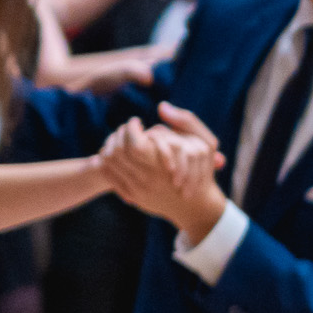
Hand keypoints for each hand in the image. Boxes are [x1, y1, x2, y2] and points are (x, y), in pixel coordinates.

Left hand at [97, 106, 224, 239]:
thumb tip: (162, 106)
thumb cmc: (203, 172)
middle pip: (117, 150)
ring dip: (109, 148)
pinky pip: (112, 178)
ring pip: (112, 163)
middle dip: (118, 135)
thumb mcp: (205, 143)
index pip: (132, 139)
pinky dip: (107, 166)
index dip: (131, 127)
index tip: (136, 122)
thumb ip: (186, 121)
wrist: (197, 206)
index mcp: (163, 161)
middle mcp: (148, 176)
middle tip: (125, 130)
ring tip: (117, 141)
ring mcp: (140, 189)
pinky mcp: (134, 197)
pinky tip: (109, 158)